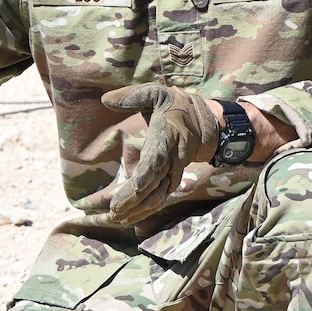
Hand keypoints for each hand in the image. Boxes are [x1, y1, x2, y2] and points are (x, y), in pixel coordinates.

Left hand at [103, 83, 219, 222]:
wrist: (206, 120)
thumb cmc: (174, 104)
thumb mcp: (156, 92)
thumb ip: (132, 96)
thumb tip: (104, 100)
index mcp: (167, 136)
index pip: (157, 158)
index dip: (147, 174)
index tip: (134, 187)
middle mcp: (173, 156)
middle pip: (156, 182)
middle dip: (136, 199)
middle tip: (115, 211)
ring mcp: (175, 169)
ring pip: (159, 194)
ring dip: (140, 208)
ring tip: (118, 218)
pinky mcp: (173, 177)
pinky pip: (161, 196)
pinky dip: (147, 208)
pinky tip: (130, 217)